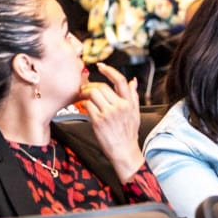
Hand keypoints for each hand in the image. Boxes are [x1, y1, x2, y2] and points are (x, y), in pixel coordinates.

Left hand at [82, 62, 144, 181]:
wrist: (124, 152)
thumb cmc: (128, 134)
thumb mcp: (135, 113)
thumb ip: (133, 96)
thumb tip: (133, 81)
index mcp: (129, 103)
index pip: (120, 81)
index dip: (109, 70)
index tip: (101, 66)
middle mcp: (120, 106)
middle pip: (102, 86)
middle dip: (91, 85)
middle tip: (86, 88)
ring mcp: (109, 114)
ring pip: (93, 94)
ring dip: (85, 93)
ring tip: (83, 96)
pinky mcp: (99, 121)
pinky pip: (88, 105)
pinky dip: (84, 103)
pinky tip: (84, 106)